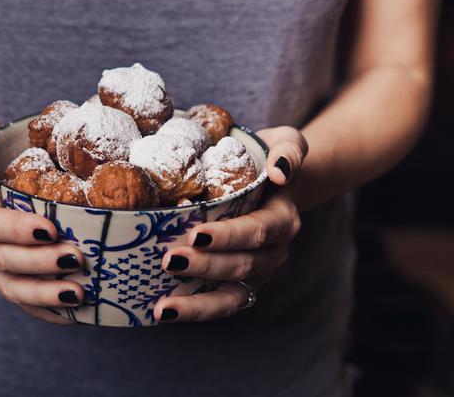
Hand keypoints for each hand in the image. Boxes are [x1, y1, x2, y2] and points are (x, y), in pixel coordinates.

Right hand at [0, 114, 84, 324]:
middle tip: (76, 258)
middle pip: (2, 260)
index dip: (15, 230)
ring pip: (11, 287)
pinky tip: (75, 313)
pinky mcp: (5, 276)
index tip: (49, 229)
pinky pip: (22, 299)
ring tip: (79, 293)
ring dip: (44, 294)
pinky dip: (46, 310)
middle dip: (39, 263)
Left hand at [153, 126, 307, 322]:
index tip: (196, 234)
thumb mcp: (286, 141)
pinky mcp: (241, 285)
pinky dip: (196, 311)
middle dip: (205, 266)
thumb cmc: (268, 158)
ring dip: (198, 303)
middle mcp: (274, 251)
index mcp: (283, 218)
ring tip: (164, 306)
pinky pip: (222, 304)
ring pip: (232, 295)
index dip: (229, 236)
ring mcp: (258, 272)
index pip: (258, 231)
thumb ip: (290, 150)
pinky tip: (164, 312)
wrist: (272, 180)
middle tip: (168, 260)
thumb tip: (280, 171)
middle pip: (242, 265)